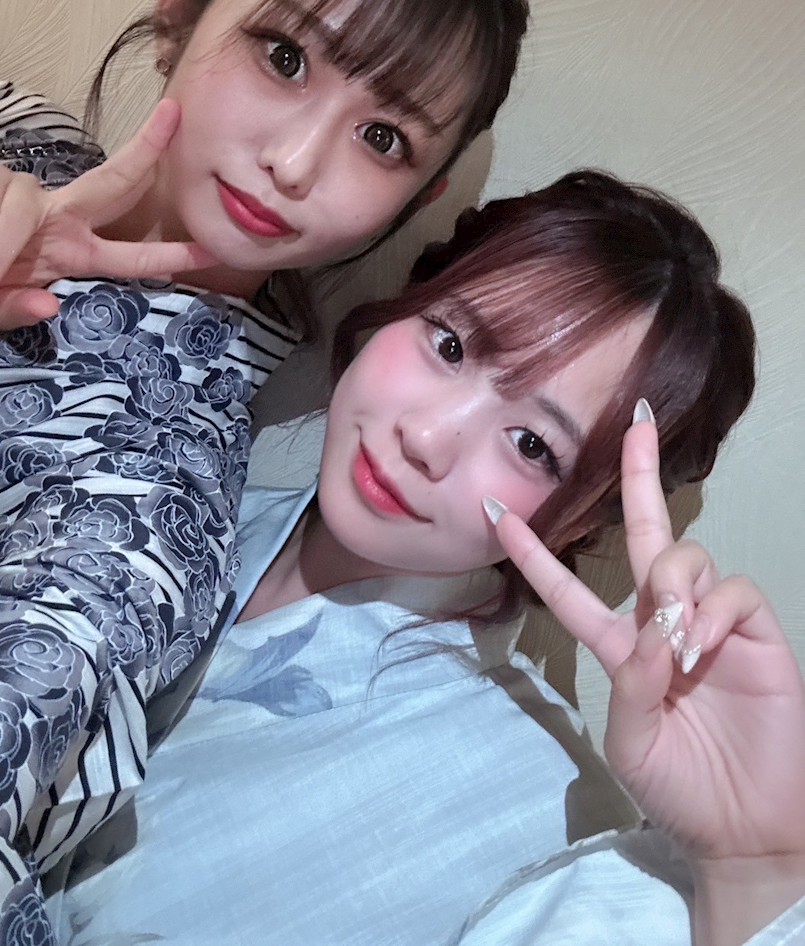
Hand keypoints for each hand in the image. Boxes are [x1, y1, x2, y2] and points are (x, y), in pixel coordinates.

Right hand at [0, 100, 215, 328]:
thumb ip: (16, 310)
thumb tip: (46, 306)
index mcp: (71, 251)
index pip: (129, 252)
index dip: (171, 252)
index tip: (213, 249)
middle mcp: (59, 215)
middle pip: (111, 181)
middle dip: (145, 150)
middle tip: (174, 115)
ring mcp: (24, 193)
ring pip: (22, 215)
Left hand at [488, 415, 804, 898]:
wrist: (744, 828)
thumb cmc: (679, 788)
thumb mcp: (631, 740)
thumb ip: (633, 682)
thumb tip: (655, 630)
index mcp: (621, 646)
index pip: (571, 588)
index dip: (534, 554)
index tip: (496, 512)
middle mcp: (663, 622)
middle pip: (647, 535)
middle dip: (640, 478)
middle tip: (635, 424)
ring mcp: (712, 624)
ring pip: (687, 557)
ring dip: (672, 583)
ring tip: (675, 639)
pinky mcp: (756, 634)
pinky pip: (733, 592)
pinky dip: (711, 611)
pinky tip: (701, 645)